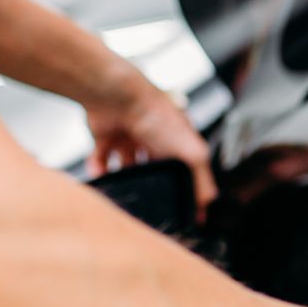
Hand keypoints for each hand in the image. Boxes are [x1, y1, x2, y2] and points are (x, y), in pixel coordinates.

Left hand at [85, 75, 219, 216]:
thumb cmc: (157, 116)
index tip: (181, 209)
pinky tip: (102, 178)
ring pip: (126, 166)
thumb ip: (202, 179)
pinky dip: (99, 170)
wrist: (118, 97)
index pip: (184, 167)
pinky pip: (101, 160)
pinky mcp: (105, 137)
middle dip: (152, 184)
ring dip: (124, 179)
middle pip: (154, 168)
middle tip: (148, 202)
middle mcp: (154, 137)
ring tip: (122, 192)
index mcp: (177, 138)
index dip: (183, 186)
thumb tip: (208, 204)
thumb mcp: (192, 152)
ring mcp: (129, 137)